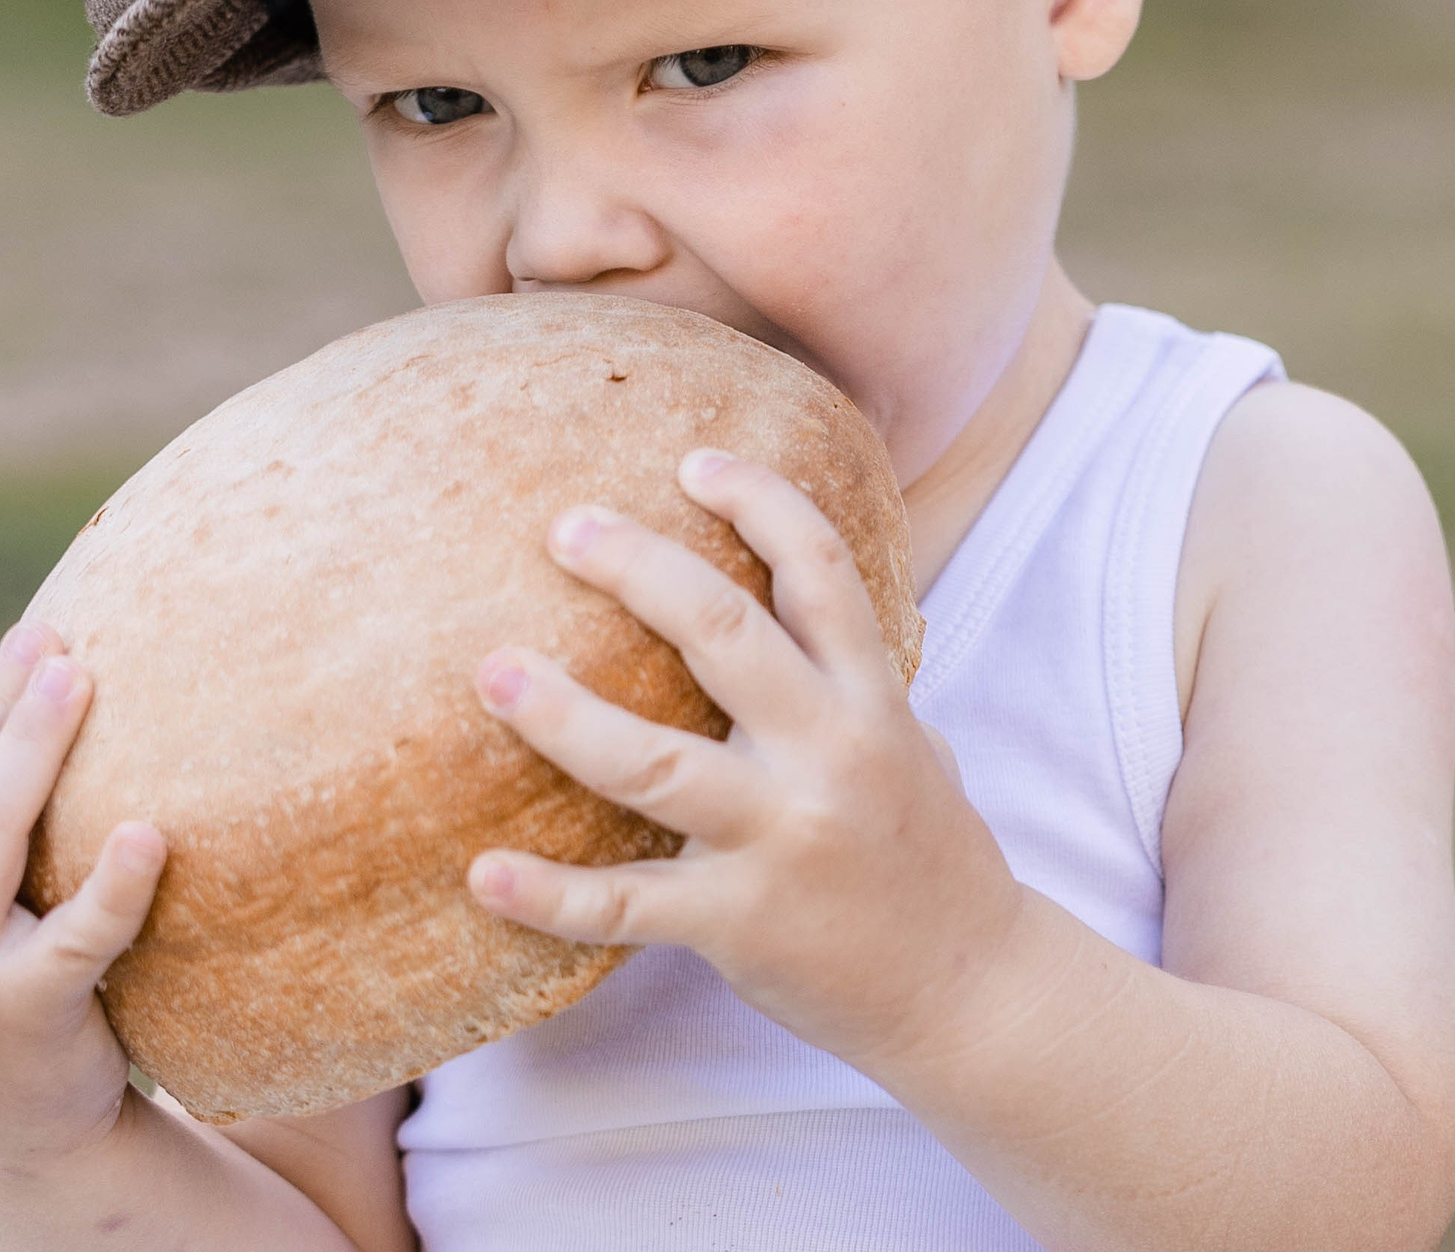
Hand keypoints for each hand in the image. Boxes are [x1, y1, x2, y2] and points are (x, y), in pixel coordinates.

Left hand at [465, 449, 1024, 1076]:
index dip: (760, 502)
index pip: (821, 571)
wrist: (970, 992)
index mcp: (872, 702)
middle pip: (723, 634)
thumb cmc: (925, 854)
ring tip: (493, 673)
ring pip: (654, 763)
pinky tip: (483, 874)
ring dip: (563, 713)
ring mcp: (781, 840)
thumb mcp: (910, 744)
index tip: (693, 463)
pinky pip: (627, 908)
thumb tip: (793, 594)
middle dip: (638, 568)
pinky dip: (550, 895)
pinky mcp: (739, 922)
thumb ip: (850, 676)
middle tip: (566, 526)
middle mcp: (829, 756)